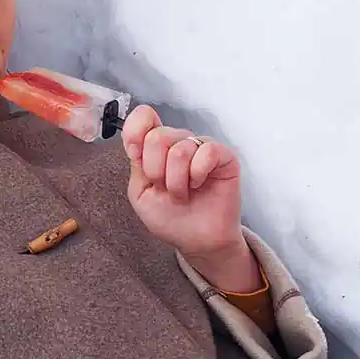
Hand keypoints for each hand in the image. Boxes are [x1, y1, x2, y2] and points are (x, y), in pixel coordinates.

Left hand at [121, 106, 262, 293]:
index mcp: (155, 148)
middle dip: (157, 170)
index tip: (135, 154)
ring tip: (183, 193)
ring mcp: (201, 147)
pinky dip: (198, 174)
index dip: (135, 131)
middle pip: (157, 136)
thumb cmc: (171, 218)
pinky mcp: (223, 156)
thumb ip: (137, 165)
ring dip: (177, 181)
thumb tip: (136, 140)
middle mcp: (178, 142)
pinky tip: (199, 184)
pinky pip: (207, 151)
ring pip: (180, 148)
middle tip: (166, 188)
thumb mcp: (141, 193)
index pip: (143, 117)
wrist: (198, 241)